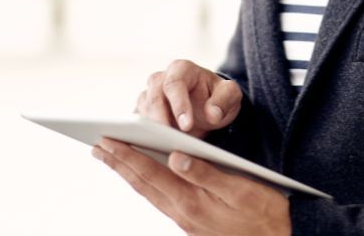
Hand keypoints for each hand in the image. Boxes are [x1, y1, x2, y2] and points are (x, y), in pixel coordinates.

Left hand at [92, 137, 290, 235]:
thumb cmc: (266, 212)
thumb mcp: (241, 189)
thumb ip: (207, 173)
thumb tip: (175, 156)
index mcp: (192, 202)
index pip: (152, 173)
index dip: (128, 155)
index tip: (108, 140)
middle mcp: (183, 213)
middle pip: (143, 184)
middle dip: (119, 163)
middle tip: (97, 146)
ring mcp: (186, 221)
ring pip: (149, 193)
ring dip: (127, 174)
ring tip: (110, 158)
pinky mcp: (192, 223)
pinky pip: (160, 200)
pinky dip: (145, 184)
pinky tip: (141, 177)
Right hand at [135, 59, 241, 138]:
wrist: (208, 106)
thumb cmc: (218, 98)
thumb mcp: (230, 95)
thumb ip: (225, 100)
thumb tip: (212, 113)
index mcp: (182, 69)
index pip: (175, 83)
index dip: (179, 104)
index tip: (186, 125)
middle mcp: (161, 79)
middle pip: (153, 95)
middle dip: (159, 117)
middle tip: (166, 138)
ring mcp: (149, 95)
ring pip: (143, 109)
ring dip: (148, 128)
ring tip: (159, 146)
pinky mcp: (143, 113)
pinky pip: (136, 124)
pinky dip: (141, 135)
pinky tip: (151, 151)